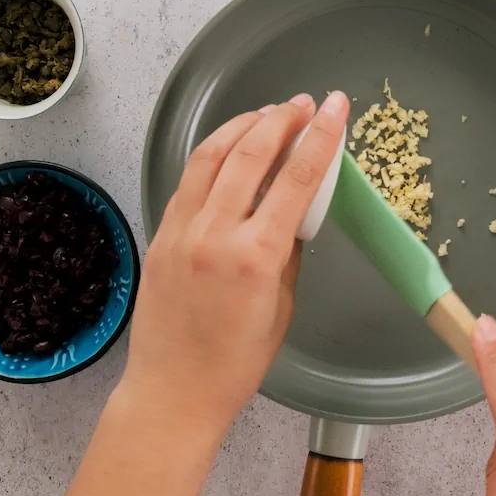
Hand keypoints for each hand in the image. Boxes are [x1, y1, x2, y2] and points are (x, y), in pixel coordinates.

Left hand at [123, 91, 349, 422]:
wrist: (173, 392)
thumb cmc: (234, 363)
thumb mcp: (281, 306)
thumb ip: (288, 251)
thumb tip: (294, 211)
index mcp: (255, 257)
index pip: (297, 178)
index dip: (321, 136)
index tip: (335, 107)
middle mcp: (214, 235)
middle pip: (251, 152)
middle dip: (282, 119)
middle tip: (303, 103)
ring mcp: (181, 232)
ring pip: (212, 155)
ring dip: (243, 126)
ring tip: (267, 113)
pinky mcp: (160, 235)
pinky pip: (189, 180)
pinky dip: (212, 154)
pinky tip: (229, 147)